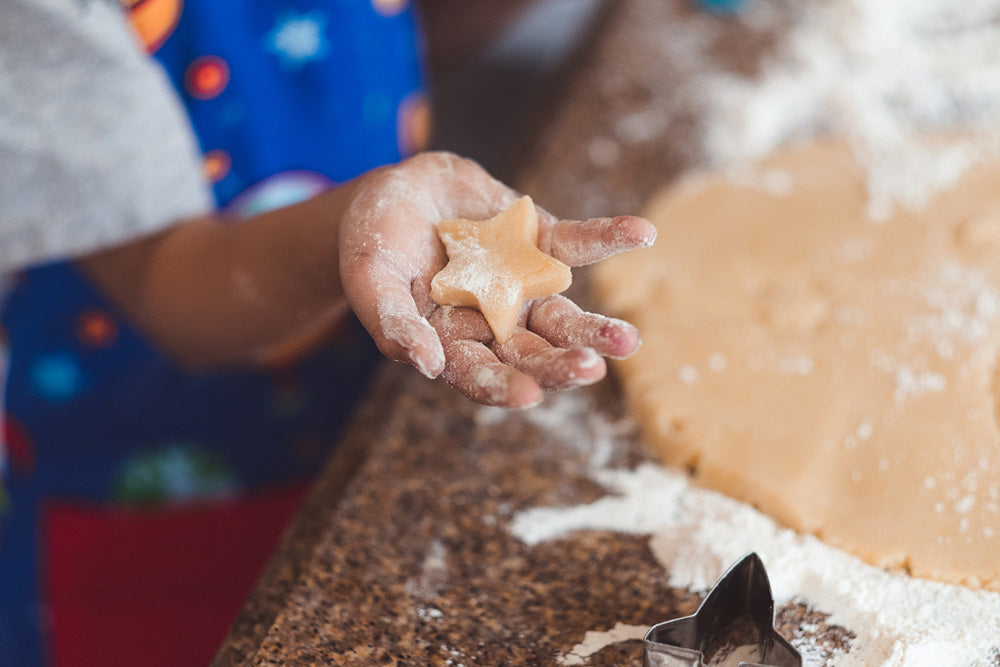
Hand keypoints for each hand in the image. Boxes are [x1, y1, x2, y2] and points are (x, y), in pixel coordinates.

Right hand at [339, 152, 656, 407]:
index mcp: (453, 342)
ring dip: (595, 327)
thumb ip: (392, 323)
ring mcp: (521, 284)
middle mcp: (495, 322)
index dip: (503, 386)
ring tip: (628, 341)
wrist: (395, 193)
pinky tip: (641, 232)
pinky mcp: (538, 241)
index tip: (528, 395)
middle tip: (590, 370)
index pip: (481, 375)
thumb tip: (426, 366)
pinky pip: (576, 243)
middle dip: (560, 364)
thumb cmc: (371, 243)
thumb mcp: (370, 280)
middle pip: (532, 352)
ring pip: (563, 314)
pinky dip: (607, 237)